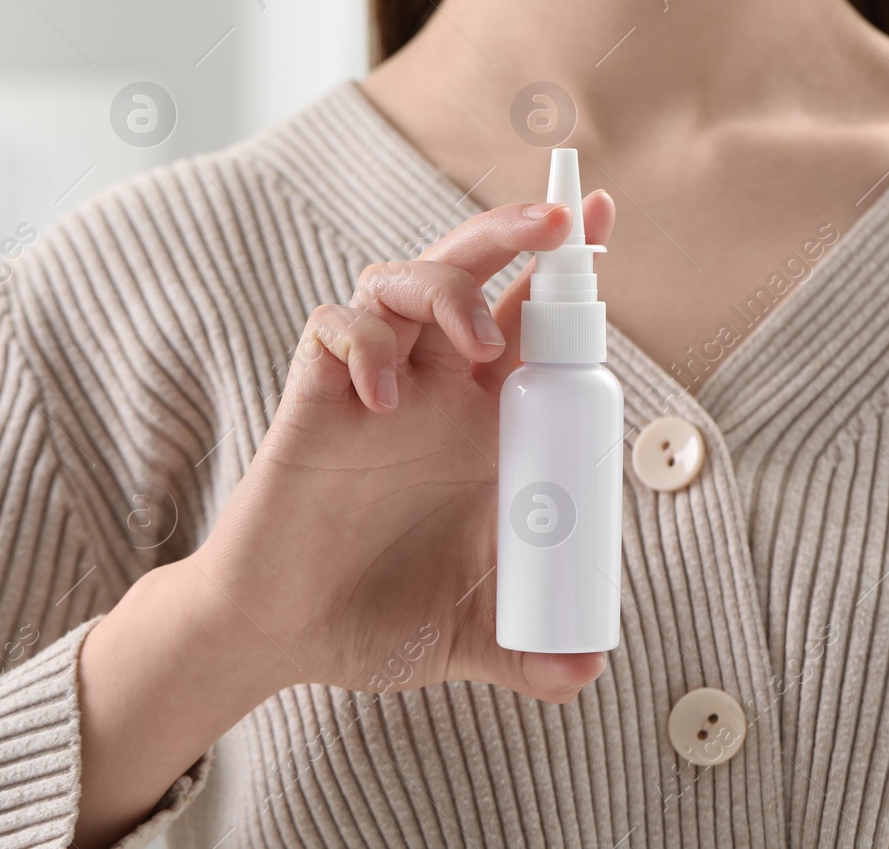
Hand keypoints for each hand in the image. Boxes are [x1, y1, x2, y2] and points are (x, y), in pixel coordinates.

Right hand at [190, 191, 616, 702]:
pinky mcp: (314, 399)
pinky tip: (381, 393)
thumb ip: (531, 653)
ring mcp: (372, 388)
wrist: (287, 637)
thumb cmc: (377, 617)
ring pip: (402, 279)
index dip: (564, 269)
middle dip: (512, 234)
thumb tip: (589, 669)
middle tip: (560, 221)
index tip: (601, 220)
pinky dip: (362, 337)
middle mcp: (432, 392)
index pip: (530, 324)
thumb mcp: (473, 637)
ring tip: (478, 344)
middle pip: (471, 274)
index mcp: (483, 426)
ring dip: (446, 285)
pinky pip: (334, 327)